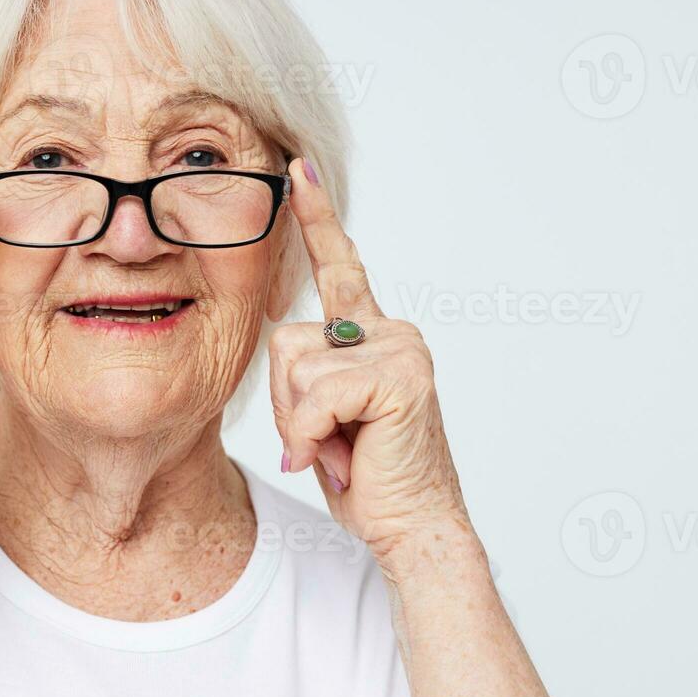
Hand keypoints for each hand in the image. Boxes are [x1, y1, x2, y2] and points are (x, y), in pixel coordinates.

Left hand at [269, 159, 465, 558]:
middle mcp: (392, 332)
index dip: (316, 218)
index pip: (339, 267)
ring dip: (301, 424)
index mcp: (373, 335)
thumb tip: (284, 346)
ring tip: (343, 448)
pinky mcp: (400, 377)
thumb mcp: (323, 414)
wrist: (413, 527)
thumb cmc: (368, 476)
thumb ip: (307, 374)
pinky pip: (316, 398)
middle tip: (327, 441)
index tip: (297, 169)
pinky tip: (343, 459)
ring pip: (294, 369)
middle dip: (285, 404)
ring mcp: (401, 350)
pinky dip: (314, 438)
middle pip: (284, 341)